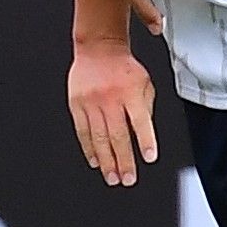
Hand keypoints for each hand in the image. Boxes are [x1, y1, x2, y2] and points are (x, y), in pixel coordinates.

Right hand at [68, 39, 158, 186]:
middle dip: (124, 160)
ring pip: (99, 137)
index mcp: (131, 91)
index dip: (145, 140)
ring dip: (107, 161)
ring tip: (112, 177)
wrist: (99, 48)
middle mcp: (110, 97)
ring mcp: (91, 102)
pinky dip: (89, 149)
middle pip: (118, 135)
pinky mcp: (76, 104)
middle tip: (128, 179)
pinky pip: (82, 131)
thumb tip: (144, 138)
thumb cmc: (124, 68)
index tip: (149, 157)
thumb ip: (145, 109)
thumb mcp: (144, 84)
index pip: (140, 120)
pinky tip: (95, 161)